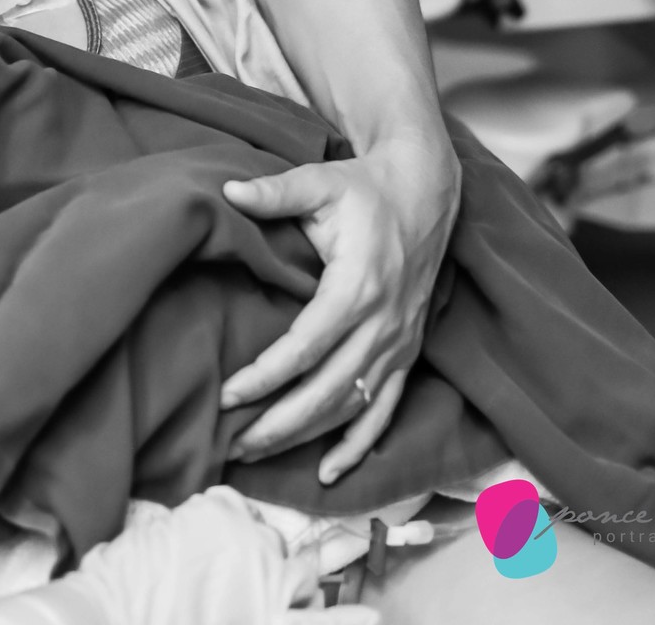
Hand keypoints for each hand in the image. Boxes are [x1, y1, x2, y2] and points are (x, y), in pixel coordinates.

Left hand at [220, 136, 459, 480]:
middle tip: (232, 443)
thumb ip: (275, 192)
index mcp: (357, 286)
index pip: (306, 348)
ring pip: (351, 406)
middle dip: (278, 423)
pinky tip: (330, 472)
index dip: (266, 377)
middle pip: (326, 390)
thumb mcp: (320, 182)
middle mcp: (382, 323)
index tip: (228, 395)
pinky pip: (386, 410)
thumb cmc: (366, 189)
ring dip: (307, 437)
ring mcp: (398, 342)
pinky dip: (360, 445)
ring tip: (259, 452)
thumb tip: (227, 189)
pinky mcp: (408, 350)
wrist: (426, 193)